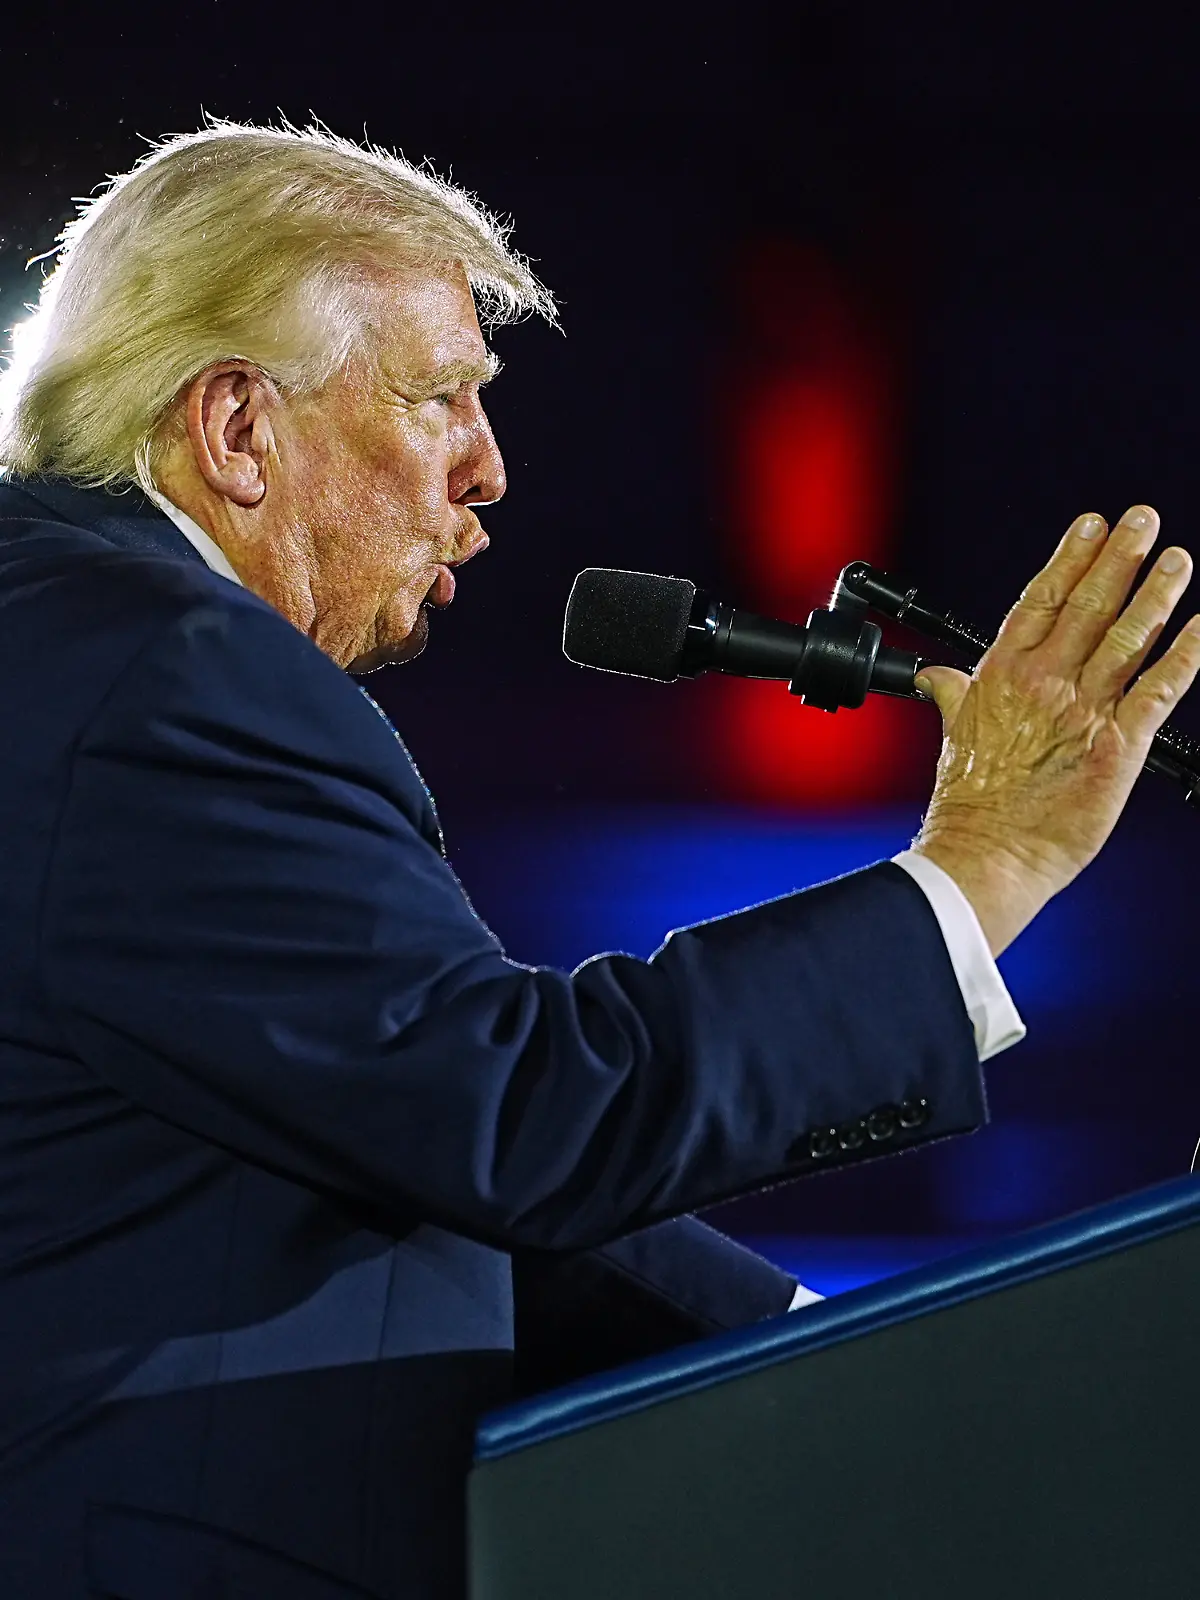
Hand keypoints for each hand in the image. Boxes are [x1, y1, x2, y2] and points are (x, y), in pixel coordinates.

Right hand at [913, 505, 1199, 955]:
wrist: (988, 853)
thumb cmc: (970, 805)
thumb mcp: (955, 736)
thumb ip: (955, 695)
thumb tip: (935, 675)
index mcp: (1002, 676)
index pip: (1041, 601)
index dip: (1069, 559)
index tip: (1090, 525)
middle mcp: (1045, 683)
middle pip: (1089, 606)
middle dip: (1119, 559)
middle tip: (1144, 519)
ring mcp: (1084, 709)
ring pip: (1129, 637)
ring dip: (1157, 594)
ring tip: (1179, 559)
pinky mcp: (1119, 744)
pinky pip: (1161, 689)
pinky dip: (1186, 655)